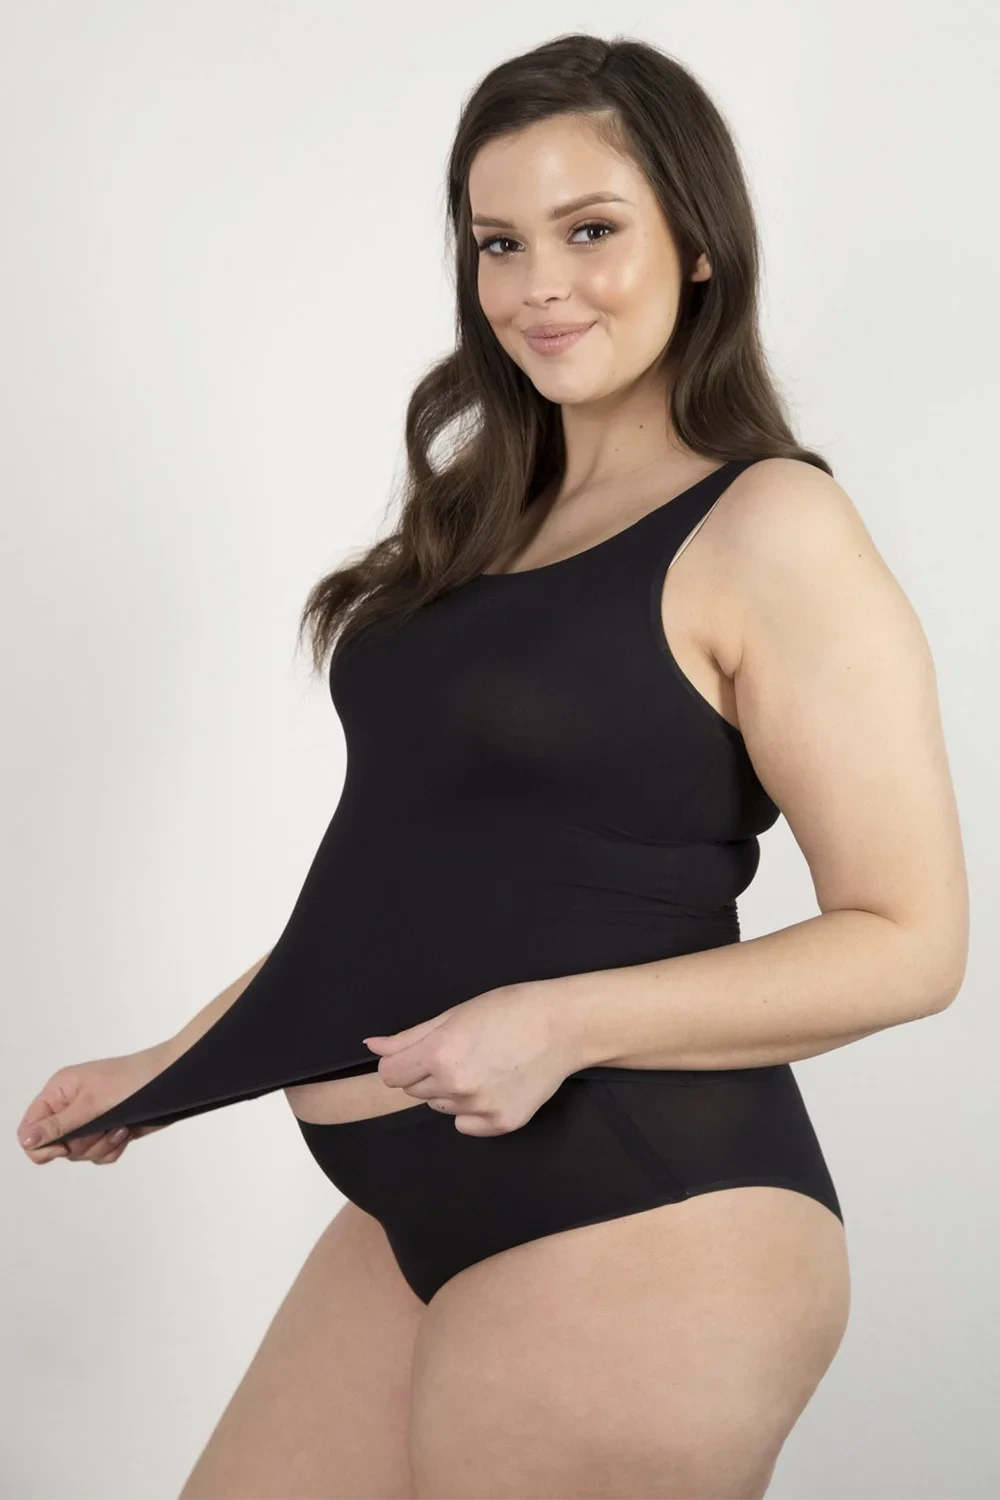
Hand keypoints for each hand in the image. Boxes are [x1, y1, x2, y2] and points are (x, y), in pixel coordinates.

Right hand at [16, 1045, 172, 1164]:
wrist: (172, 1080)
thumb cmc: (133, 1080)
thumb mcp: (91, 1104)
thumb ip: (58, 1125)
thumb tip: (27, 1140)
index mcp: (58, 1093)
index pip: (30, 1129)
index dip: (42, 1144)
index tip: (64, 1146)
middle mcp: (69, 1107)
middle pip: (55, 1146)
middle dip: (81, 1143)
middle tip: (101, 1127)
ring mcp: (88, 1120)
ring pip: (78, 1153)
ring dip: (100, 1145)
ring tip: (119, 1127)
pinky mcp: (106, 1130)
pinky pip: (98, 1155)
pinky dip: (112, 1148)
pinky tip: (125, 1132)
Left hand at [362, 983, 575, 1136]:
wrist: (563, 1026)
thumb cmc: (509, 1010)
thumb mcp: (454, 1014)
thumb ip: (408, 1037)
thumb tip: (372, 1047)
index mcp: (438, 1055)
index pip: (390, 1076)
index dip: (401, 1063)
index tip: (421, 1053)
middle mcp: (455, 1086)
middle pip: (415, 1091)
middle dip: (428, 1073)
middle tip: (462, 1051)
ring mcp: (479, 1109)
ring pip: (442, 1107)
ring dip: (451, 1091)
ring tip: (483, 1064)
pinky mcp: (500, 1124)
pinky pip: (466, 1124)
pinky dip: (474, 1110)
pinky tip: (496, 1084)